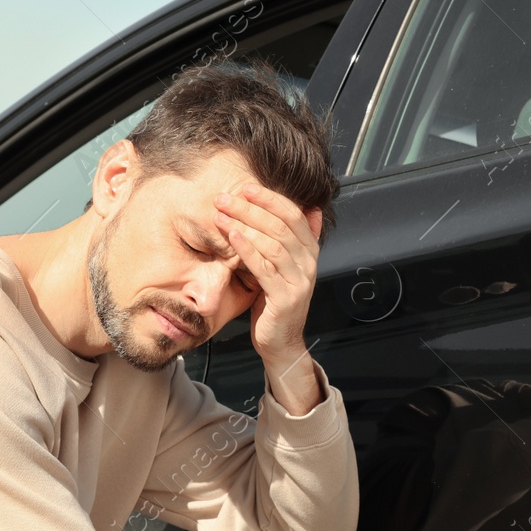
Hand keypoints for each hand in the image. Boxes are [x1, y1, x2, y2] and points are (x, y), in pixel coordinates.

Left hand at [212, 183, 324, 361]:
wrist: (281, 342)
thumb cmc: (276, 301)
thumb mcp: (285, 266)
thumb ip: (290, 240)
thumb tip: (308, 208)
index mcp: (309, 252)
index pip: (294, 215)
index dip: (271, 199)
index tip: (246, 188)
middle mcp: (308, 264)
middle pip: (280, 226)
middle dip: (251, 209)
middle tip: (224, 198)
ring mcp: (299, 282)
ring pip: (273, 244)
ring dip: (244, 225)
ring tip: (220, 215)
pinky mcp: (285, 298)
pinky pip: (264, 268)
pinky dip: (247, 250)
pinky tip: (231, 237)